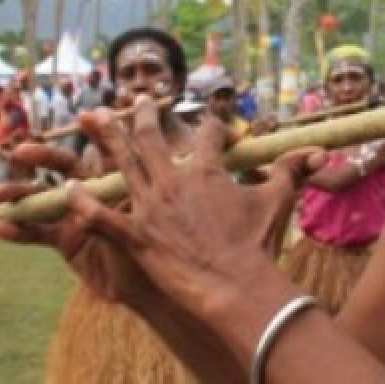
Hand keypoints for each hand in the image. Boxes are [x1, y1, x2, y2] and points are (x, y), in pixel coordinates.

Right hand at [0, 141, 155, 305]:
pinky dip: (17, 231)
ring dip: (18, 195)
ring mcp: (75, 216)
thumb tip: (152, 147)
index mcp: (114, 179)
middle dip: (42, 158)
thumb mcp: (152, 208)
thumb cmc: (160, 244)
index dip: (96, 132)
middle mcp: (91, 192)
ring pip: (43, 200)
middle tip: (20, 152)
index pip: (103, 149)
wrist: (151, 285)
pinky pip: (38, 234)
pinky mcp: (65, 242)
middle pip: (63, 168)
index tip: (86, 115)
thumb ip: (143, 181)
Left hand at [58, 96, 325, 318]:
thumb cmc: (256, 242)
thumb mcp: (276, 200)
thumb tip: (319, 152)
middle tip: (135, 100)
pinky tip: (66, 190)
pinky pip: (101, 218)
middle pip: (151, 138)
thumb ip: (291, 170)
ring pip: (122, 165)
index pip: (206, 135)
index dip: (211, 128)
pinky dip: (82, 205)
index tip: (212, 129)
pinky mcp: (135, 236)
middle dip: (140, 115)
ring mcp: (150, 207)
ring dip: (105, 140)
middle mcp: (173, 181)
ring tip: (90, 118)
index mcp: (205, 170)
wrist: (234, 283)